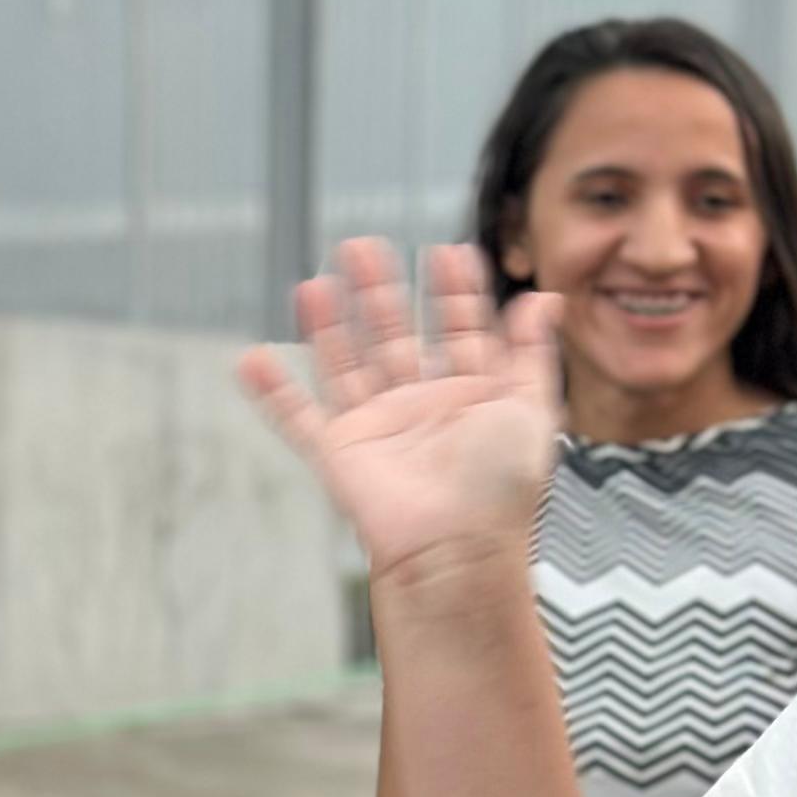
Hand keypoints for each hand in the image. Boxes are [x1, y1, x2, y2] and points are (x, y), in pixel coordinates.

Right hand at [238, 243, 561, 582]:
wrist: (457, 552)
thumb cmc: (502, 492)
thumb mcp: (534, 409)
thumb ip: (534, 353)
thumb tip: (543, 299)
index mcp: (471, 398)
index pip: (461, 331)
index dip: (455, 292)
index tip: (449, 252)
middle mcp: (422, 409)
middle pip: (394, 337)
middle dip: (381, 291)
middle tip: (365, 245)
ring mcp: (377, 430)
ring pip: (346, 364)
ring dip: (329, 324)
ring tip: (319, 280)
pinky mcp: (340, 455)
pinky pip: (299, 419)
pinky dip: (273, 392)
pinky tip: (253, 358)